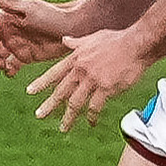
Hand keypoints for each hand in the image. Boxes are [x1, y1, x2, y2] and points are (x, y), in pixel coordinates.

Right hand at [0, 0, 72, 74]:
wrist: (72, 29)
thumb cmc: (52, 15)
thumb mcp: (30, 8)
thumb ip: (10, 3)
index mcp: (6, 18)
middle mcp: (7, 32)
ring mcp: (15, 46)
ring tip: (4, 63)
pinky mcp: (24, 58)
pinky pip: (9, 67)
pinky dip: (7, 71)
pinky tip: (12, 70)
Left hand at [27, 27, 154, 129]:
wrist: (135, 44)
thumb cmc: (116, 39)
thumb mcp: (91, 37)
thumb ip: (76, 42)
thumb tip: (65, 39)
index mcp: (76, 58)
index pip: (54, 73)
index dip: (41, 83)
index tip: (29, 91)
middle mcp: (81, 70)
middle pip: (61, 91)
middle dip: (49, 105)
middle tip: (39, 115)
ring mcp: (92, 80)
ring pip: (75, 102)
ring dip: (68, 117)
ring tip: (63, 127)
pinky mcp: (106, 88)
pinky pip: (95, 106)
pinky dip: (91, 116)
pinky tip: (90, 123)